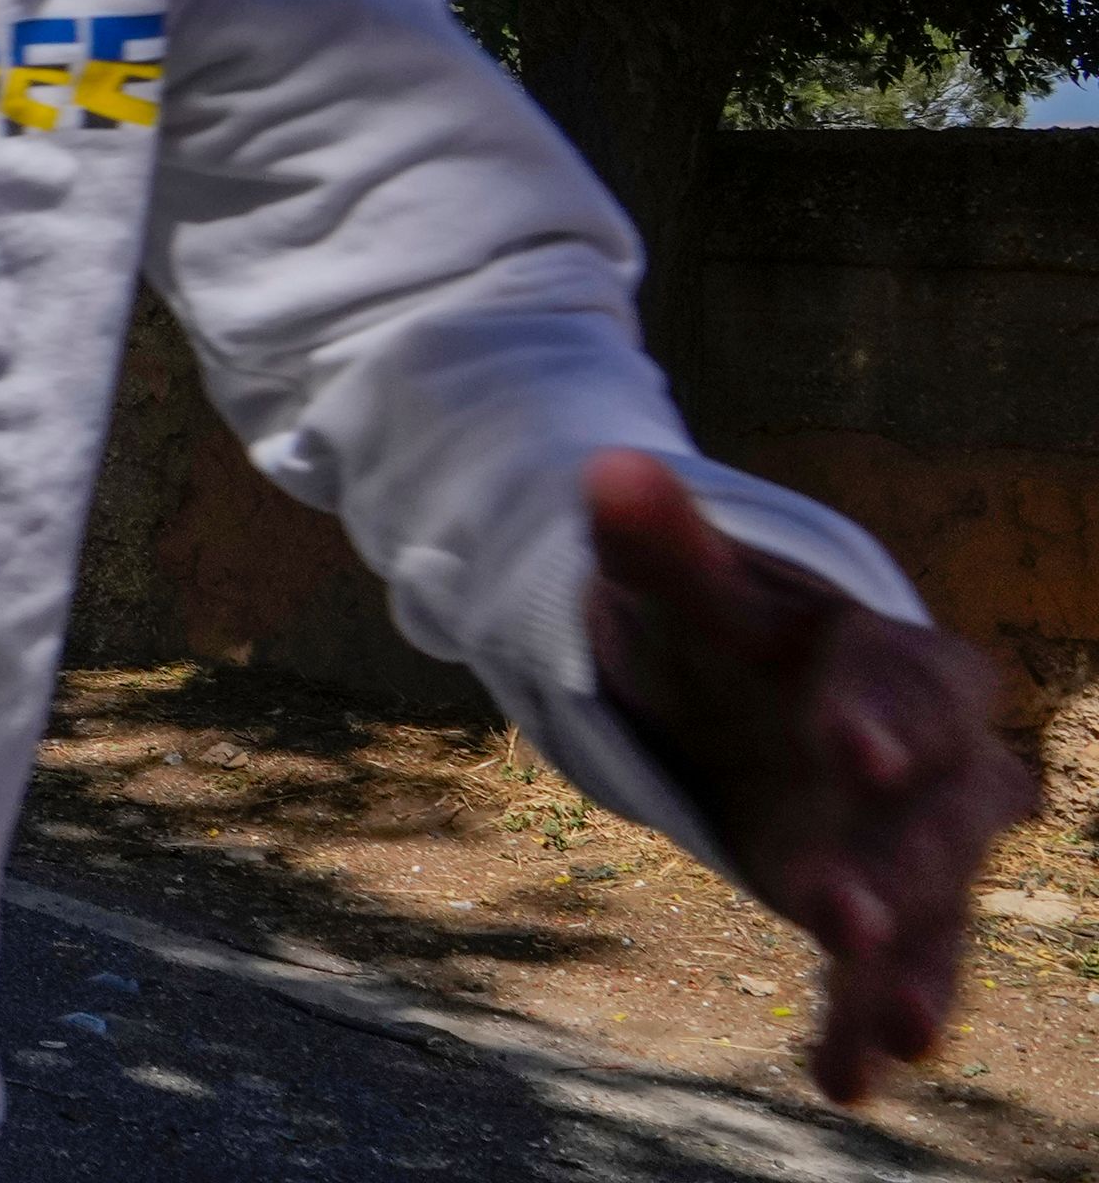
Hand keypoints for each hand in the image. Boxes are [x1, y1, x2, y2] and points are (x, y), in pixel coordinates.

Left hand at [586, 450, 1036, 1101]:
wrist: (724, 685)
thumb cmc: (715, 625)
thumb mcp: (684, 588)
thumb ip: (656, 540)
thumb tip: (609, 471)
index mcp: (893, 657)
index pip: (912, 682)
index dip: (884, 712)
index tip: (847, 746)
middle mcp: (927, 755)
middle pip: (941, 811)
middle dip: (898, 862)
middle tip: (842, 912)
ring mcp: (906, 837)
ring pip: (935, 904)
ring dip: (912, 963)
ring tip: (901, 1031)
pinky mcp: (871, 903)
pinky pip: (888, 970)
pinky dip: (866, 1019)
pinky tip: (846, 1078)